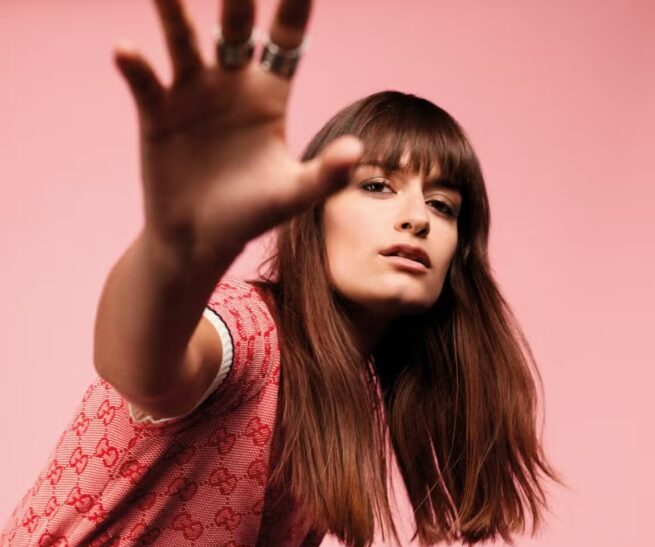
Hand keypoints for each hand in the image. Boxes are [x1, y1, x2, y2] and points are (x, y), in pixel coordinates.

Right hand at [113, 0, 364, 264]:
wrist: (199, 242)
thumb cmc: (249, 215)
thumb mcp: (291, 196)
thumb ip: (324, 175)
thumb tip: (356, 152)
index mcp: (269, 93)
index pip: (287, 39)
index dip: (295, 5)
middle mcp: (229, 81)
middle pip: (235, 27)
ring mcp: (190, 93)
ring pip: (183, 41)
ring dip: (173, 13)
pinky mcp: (157, 114)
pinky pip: (146, 84)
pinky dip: (136, 67)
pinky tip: (125, 52)